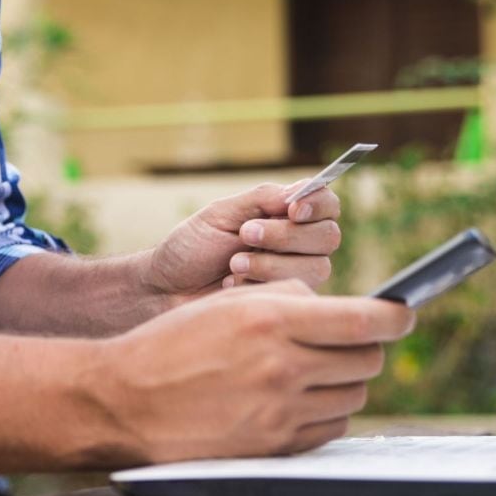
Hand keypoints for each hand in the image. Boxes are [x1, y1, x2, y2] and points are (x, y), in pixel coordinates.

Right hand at [92, 280, 414, 463]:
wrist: (123, 402)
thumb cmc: (171, 344)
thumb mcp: (227, 303)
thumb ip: (288, 298)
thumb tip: (338, 310)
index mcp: (272, 322)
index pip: (366, 322)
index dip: (395, 316)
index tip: (403, 312)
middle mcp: (282, 369)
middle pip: (368, 361)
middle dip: (363, 347)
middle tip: (342, 341)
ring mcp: (280, 414)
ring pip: (352, 396)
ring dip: (342, 381)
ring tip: (308, 371)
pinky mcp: (274, 447)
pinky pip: (329, 429)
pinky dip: (323, 413)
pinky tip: (293, 400)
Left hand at [144, 182, 341, 300]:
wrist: (167, 288)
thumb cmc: (193, 247)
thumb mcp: (221, 214)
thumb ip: (262, 200)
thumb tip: (299, 193)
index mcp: (286, 214)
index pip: (327, 204)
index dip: (318, 204)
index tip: (292, 209)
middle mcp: (299, 244)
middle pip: (328, 236)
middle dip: (285, 236)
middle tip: (245, 235)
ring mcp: (295, 275)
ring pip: (317, 268)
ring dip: (271, 264)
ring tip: (233, 264)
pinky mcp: (286, 303)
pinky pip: (295, 295)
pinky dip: (260, 286)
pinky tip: (232, 285)